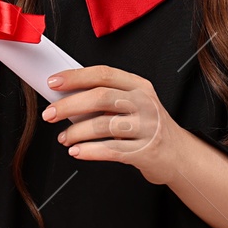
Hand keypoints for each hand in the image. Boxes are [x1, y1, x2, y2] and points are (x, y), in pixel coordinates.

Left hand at [43, 65, 188, 185]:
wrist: (178, 154)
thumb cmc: (147, 126)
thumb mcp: (134, 103)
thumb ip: (107, 97)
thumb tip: (65, 96)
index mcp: (139, 86)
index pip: (104, 74)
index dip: (76, 76)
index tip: (53, 82)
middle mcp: (145, 103)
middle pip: (101, 97)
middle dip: (69, 105)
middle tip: (49, 114)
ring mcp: (147, 128)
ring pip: (103, 126)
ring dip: (76, 133)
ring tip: (64, 138)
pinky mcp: (145, 152)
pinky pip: (111, 150)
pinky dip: (89, 151)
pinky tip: (77, 152)